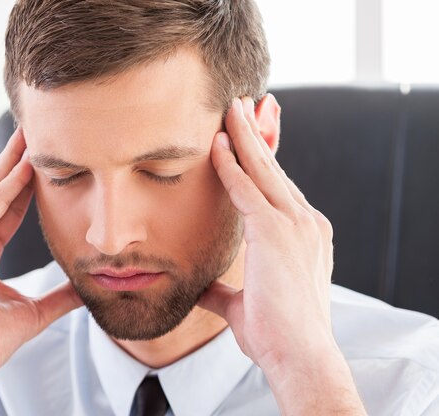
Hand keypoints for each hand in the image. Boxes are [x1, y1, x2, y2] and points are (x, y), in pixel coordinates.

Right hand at [0, 128, 82, 414]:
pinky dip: (7, 187)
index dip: (25, 181)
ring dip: (13, 163)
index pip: (6, 206)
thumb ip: (57, 297)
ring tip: (32, 134)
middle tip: (35, 128)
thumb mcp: (30, 312)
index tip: (42, 157)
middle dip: (17, 160)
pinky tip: (26, 168)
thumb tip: (86, 290)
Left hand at [198, 97, 364, 413]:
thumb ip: (223, 289)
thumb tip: (202, 288)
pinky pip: (247, 189)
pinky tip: (215, 144)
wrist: (299, 355)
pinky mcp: (277, 232)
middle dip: (256, 134)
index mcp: (304, 234)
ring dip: (244, 137)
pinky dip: (230, 165)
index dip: (262, 160)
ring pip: (263, 169)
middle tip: (243, 104)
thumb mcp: (244, 304)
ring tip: (230, 107)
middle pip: (275, 168)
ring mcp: (295, 224)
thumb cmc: (278, 333)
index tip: (250, 136)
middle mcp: (305, 221)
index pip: (278, 187)